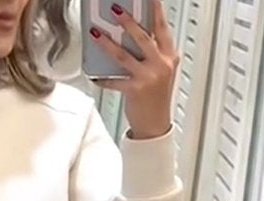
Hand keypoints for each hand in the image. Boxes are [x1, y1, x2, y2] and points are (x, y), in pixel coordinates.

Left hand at [91, 1, 178, 140]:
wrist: (155, 126)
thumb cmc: (156, 98)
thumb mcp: (162, 71)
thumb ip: (153, 53)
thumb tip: (132, 35)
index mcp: (170, 57)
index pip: (162, 28)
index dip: (155, 10)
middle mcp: (161, 65)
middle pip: (142, 37)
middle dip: (128, 21)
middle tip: (115, 9)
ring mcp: (148, 78)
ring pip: (124, 55)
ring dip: (107, 43)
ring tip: (96, 33)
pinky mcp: (135, 91)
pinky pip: (114, 81)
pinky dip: (102, 78)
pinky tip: (94, 74)